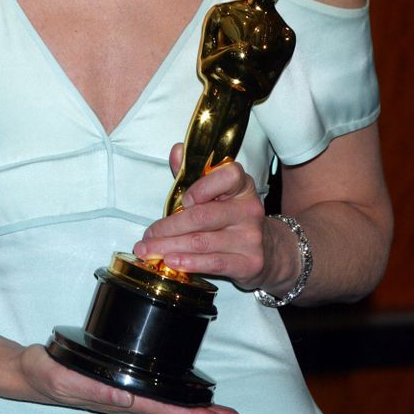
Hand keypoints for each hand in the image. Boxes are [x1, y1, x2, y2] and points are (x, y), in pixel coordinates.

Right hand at [17, 344, 245, 413]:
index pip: (162, 409)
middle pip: (172, 410)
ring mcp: (124, 392)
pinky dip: (175, 393)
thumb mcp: (65, 379)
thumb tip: (127, 399)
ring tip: (222, 412)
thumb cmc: (45, 375)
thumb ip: (93, 390)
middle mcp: (126, 399)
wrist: (28, 373)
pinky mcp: (120, 380)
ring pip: (167, 401)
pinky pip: (154, 390)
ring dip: (195, 407)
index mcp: (117, 399)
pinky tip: (186, 391)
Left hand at [133, 144, 267, 288]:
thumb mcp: (215, 191)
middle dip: (168, 227)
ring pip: (202, 242)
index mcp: (242, 185)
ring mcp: (251, 237)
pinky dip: (188, 263)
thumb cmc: (231, 216)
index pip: (227, 176)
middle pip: (202, 216)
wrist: (267, 250)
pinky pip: (213, 262)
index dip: (201, 188)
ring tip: (148, 251)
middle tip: (146, 237)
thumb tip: (177, 150)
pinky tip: (171, 262)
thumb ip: (192, 172)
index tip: (183, 201)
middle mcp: (249, 209)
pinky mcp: (249, 263)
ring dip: (170, 247)